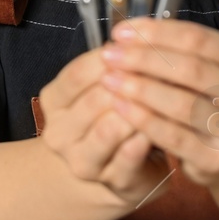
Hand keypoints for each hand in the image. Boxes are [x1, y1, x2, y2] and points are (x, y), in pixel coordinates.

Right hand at [35, 46, 174, 207]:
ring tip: (163, 94)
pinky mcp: (114, 182)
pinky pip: (129, 158)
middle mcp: (59, 133)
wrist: (116, 169)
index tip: (135, 45)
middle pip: (92, 101)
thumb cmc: (112, 115)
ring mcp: (82, 161)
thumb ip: (114, 64)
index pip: (76, 74)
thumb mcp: (103, 85)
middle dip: (127, 83)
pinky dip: (145, 138)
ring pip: (108, 131)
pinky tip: (162, 124)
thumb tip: (138, 38)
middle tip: (157, 68)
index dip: (106, 59)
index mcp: (55, 100)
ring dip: (137, 110)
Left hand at [95, 17, 218, 188]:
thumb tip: (127, 34)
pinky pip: (174, 135)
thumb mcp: (204, 70)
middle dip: (144, 59)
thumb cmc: (210, 100)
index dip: (156, 33)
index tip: (121, 32)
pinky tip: (120, 106)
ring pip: (182, 103)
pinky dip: (143, 118)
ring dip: (140, 89)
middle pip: (191, 69)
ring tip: (109, 79)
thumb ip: (174, 50)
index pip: (198, 38)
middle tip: (110, 55)